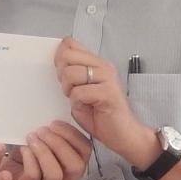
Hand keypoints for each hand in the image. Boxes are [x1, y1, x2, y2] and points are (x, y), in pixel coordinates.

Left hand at [10, 121, 91, 179]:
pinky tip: (24, 149)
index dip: (72, 135)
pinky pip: (34, 175)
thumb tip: (51, 120)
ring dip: (43, 152)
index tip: (55, 123)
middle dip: (59, 144)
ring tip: (32, 138)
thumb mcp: (44, 141)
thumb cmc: (27, 155)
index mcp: (75, 165)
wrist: (6, 170)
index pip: (85, 150)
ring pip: (55, 174)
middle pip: (75, 165)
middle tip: (43, 131)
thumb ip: (53, 133)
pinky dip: (29, 159)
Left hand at [54, 38, 152, 166]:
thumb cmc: (101, 115)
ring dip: (68, 90)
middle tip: (69, 90)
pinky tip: (85, 107)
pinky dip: (76, 102)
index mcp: (97, 63)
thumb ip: (72, 75)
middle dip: (61, 74)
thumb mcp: (81, 90)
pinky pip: (79, 92)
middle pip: (67, 56)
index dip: (59, 58)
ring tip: (78, 100)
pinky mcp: (108, 92)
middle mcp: (103, 66)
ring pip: (71, 73)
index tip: (62, 74)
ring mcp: (107, 77)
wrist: (123, 134)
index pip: (70, 44)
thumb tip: (57, 62)